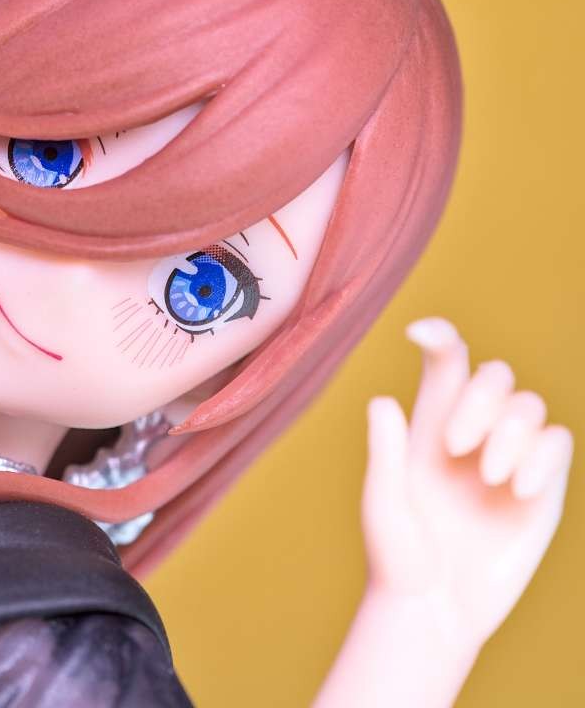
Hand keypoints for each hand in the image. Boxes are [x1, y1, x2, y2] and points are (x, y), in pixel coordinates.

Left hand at [361, 317, 572, 648]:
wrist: (436, 610)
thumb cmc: (398, 558)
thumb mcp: (384, 503)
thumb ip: (386, 451)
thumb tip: (382, 400)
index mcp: (427, 428)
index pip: (444, 366)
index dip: (440, 337)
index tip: (419, 331)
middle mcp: (470, 435)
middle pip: (493, 374)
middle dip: (481, 398)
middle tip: (455, 447)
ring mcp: (509, 459)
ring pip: (528, 403)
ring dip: (510, 431)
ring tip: (488, 478)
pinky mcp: (541, 486)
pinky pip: (558, 440)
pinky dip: (541, 456)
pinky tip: (517, 490)